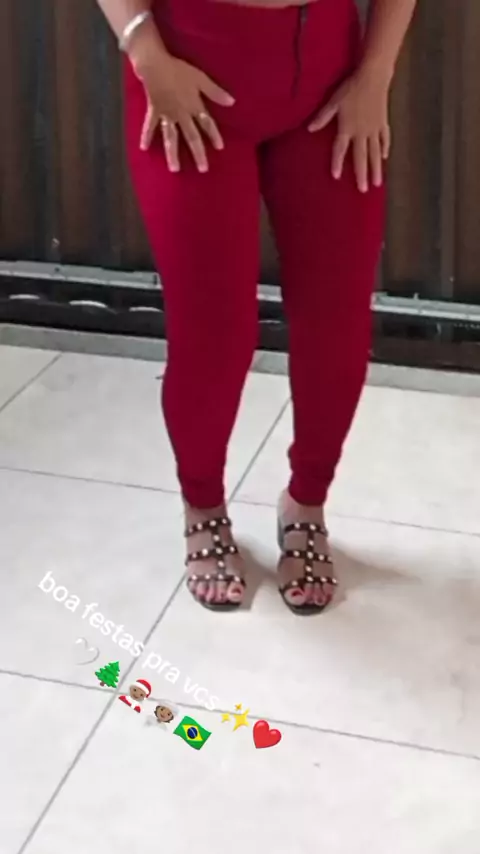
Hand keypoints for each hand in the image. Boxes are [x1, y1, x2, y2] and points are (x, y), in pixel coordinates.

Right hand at [131, 38, 233, 171]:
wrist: (155, 64)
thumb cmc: (179, 70)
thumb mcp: (200, 78)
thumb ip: (215, 92)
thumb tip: (232, 102)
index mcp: (194, 106)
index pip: (207, 123)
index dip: (214, 135)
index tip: (220, 148)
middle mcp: (181, 114)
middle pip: (191, 136)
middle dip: (197, 152)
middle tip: (203, 169)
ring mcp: (167, 115)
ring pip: (171, 138)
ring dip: (172, 153)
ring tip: (175, 169)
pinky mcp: (154, 111)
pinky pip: (150, 126)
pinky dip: (146, 136)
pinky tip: (143, 148)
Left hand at [308, 68, 390, 192]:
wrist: (374, 76)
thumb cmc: (351, 88)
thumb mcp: (333, 101)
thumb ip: (322, 117)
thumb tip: (309, 129)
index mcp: (347, 127)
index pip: (340, 149)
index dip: (337, 162)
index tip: (336, 176)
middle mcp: (361, 132)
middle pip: (361, 156)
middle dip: (362, 174)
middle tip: (363, 190)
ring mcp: (374, 129)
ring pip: (375, 152)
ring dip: (376, 168)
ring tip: (377, 183)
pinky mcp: (383, 122)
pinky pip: (384, 138)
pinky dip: (384, 148)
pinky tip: (384, 158)